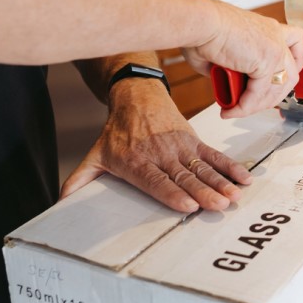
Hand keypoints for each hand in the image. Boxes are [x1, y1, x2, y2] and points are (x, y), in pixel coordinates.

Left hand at [60, 78, 251, 211]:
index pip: (155, 181)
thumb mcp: (95, 154)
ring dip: (219, 182)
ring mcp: (180, 147)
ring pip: (201, 168)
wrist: (136, 96)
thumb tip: (59, 203)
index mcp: (137, 161)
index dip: (171, 193)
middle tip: (218, 205)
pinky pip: (213, 155)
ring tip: (233, 196)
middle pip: (183, 177)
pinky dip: (228, 166)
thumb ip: (79, 180)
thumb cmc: (117, 131)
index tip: (187, 205)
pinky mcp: (193, 140)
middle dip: (203, 192)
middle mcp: (160, 155)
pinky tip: (242, 177)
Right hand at [181, 2, 302, 118]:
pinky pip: (259, 93)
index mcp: (269, 29)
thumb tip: (225, 81)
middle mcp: (276, 36)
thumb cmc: (205, 29)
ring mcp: (275, 48)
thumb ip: (231, 67)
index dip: (291, 69)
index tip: (278, 84)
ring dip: (257, 105)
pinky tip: (233, 109)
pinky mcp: (267, 60)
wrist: (202, 23)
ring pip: (278, 88)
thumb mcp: (225, 51)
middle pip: (292, 74)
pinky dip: (246, 106)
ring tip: (236, 109)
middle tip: (253, 104)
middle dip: (274, 95)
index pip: (296, 49)